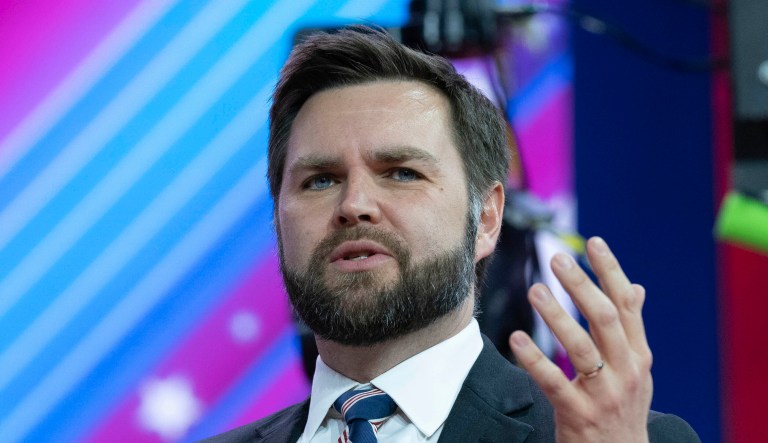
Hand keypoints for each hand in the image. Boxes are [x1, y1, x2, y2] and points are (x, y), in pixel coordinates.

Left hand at [509, 237, 652, 442]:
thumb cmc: (623, 407)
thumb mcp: (637, 370)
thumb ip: (632, 330)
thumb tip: (636, 287)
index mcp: (638, 355)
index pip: (627, 305)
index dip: (611, 271)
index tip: (593, 242)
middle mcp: (626, 370)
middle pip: (604, 318)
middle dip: (580, 284)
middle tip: (555, 257)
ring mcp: (604, 394)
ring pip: (580, 347)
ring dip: (555, 316)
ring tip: (534, 289)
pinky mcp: (578, 414)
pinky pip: (553, 382)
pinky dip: (534, 359)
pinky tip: (516, 338)